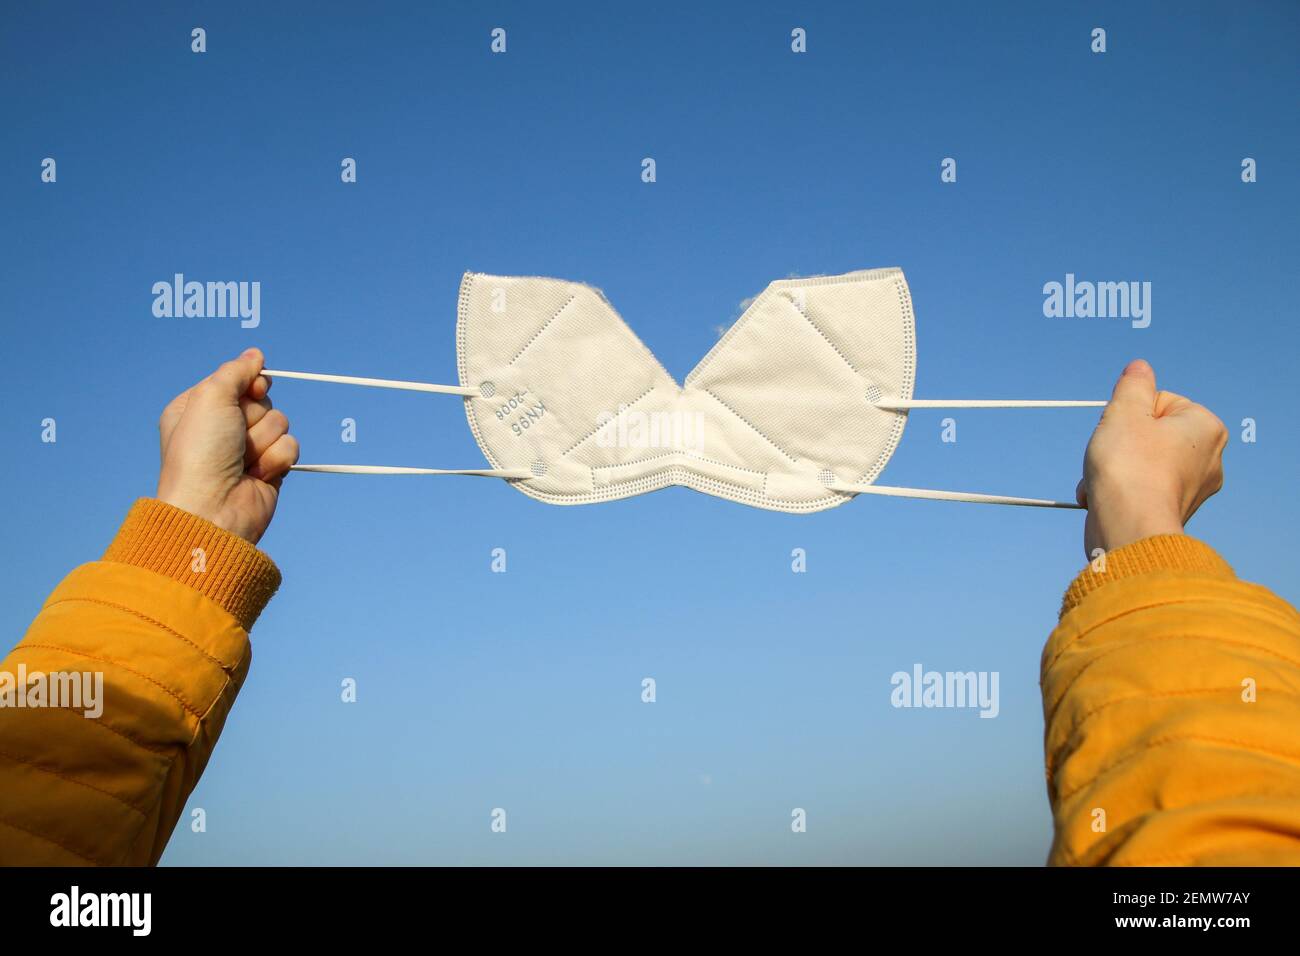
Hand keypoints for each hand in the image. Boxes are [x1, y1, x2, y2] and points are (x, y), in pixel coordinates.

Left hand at [156, 349, 298, 543]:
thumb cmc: (201, 453)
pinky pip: (290, 447)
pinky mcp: (269, 468)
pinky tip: (257, 474)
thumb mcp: (211, 397)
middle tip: (235, 436)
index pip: (239, 380)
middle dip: (254, 417)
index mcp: (200, 408)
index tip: (253, 390)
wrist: (214, 508)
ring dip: (264, 440)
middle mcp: (223, 428)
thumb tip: (256, 354)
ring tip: (244, 460)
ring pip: (280, 423)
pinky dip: (277, 458)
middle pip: (263, 401)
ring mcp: (247, 449)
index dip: (250, 384)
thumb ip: (236, 371)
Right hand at [1076, 359, 1226, 558]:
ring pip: (1140, 461)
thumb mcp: (1125, 410)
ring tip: (1105, 479)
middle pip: (1149, 432)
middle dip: (1120, 442)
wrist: (1127, 528)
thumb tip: (1140, 368)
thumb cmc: (1129, 467)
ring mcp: (1193, 489)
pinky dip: (1116, 490)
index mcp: (1207, 428)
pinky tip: (1103, 498)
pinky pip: (1138, 488)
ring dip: (1113, 466)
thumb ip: (1133, 384)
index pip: (1159, 402)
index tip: (1123, 431)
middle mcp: (1209, 458)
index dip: (1130, 413)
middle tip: (1113, 454)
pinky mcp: (1170, 511)